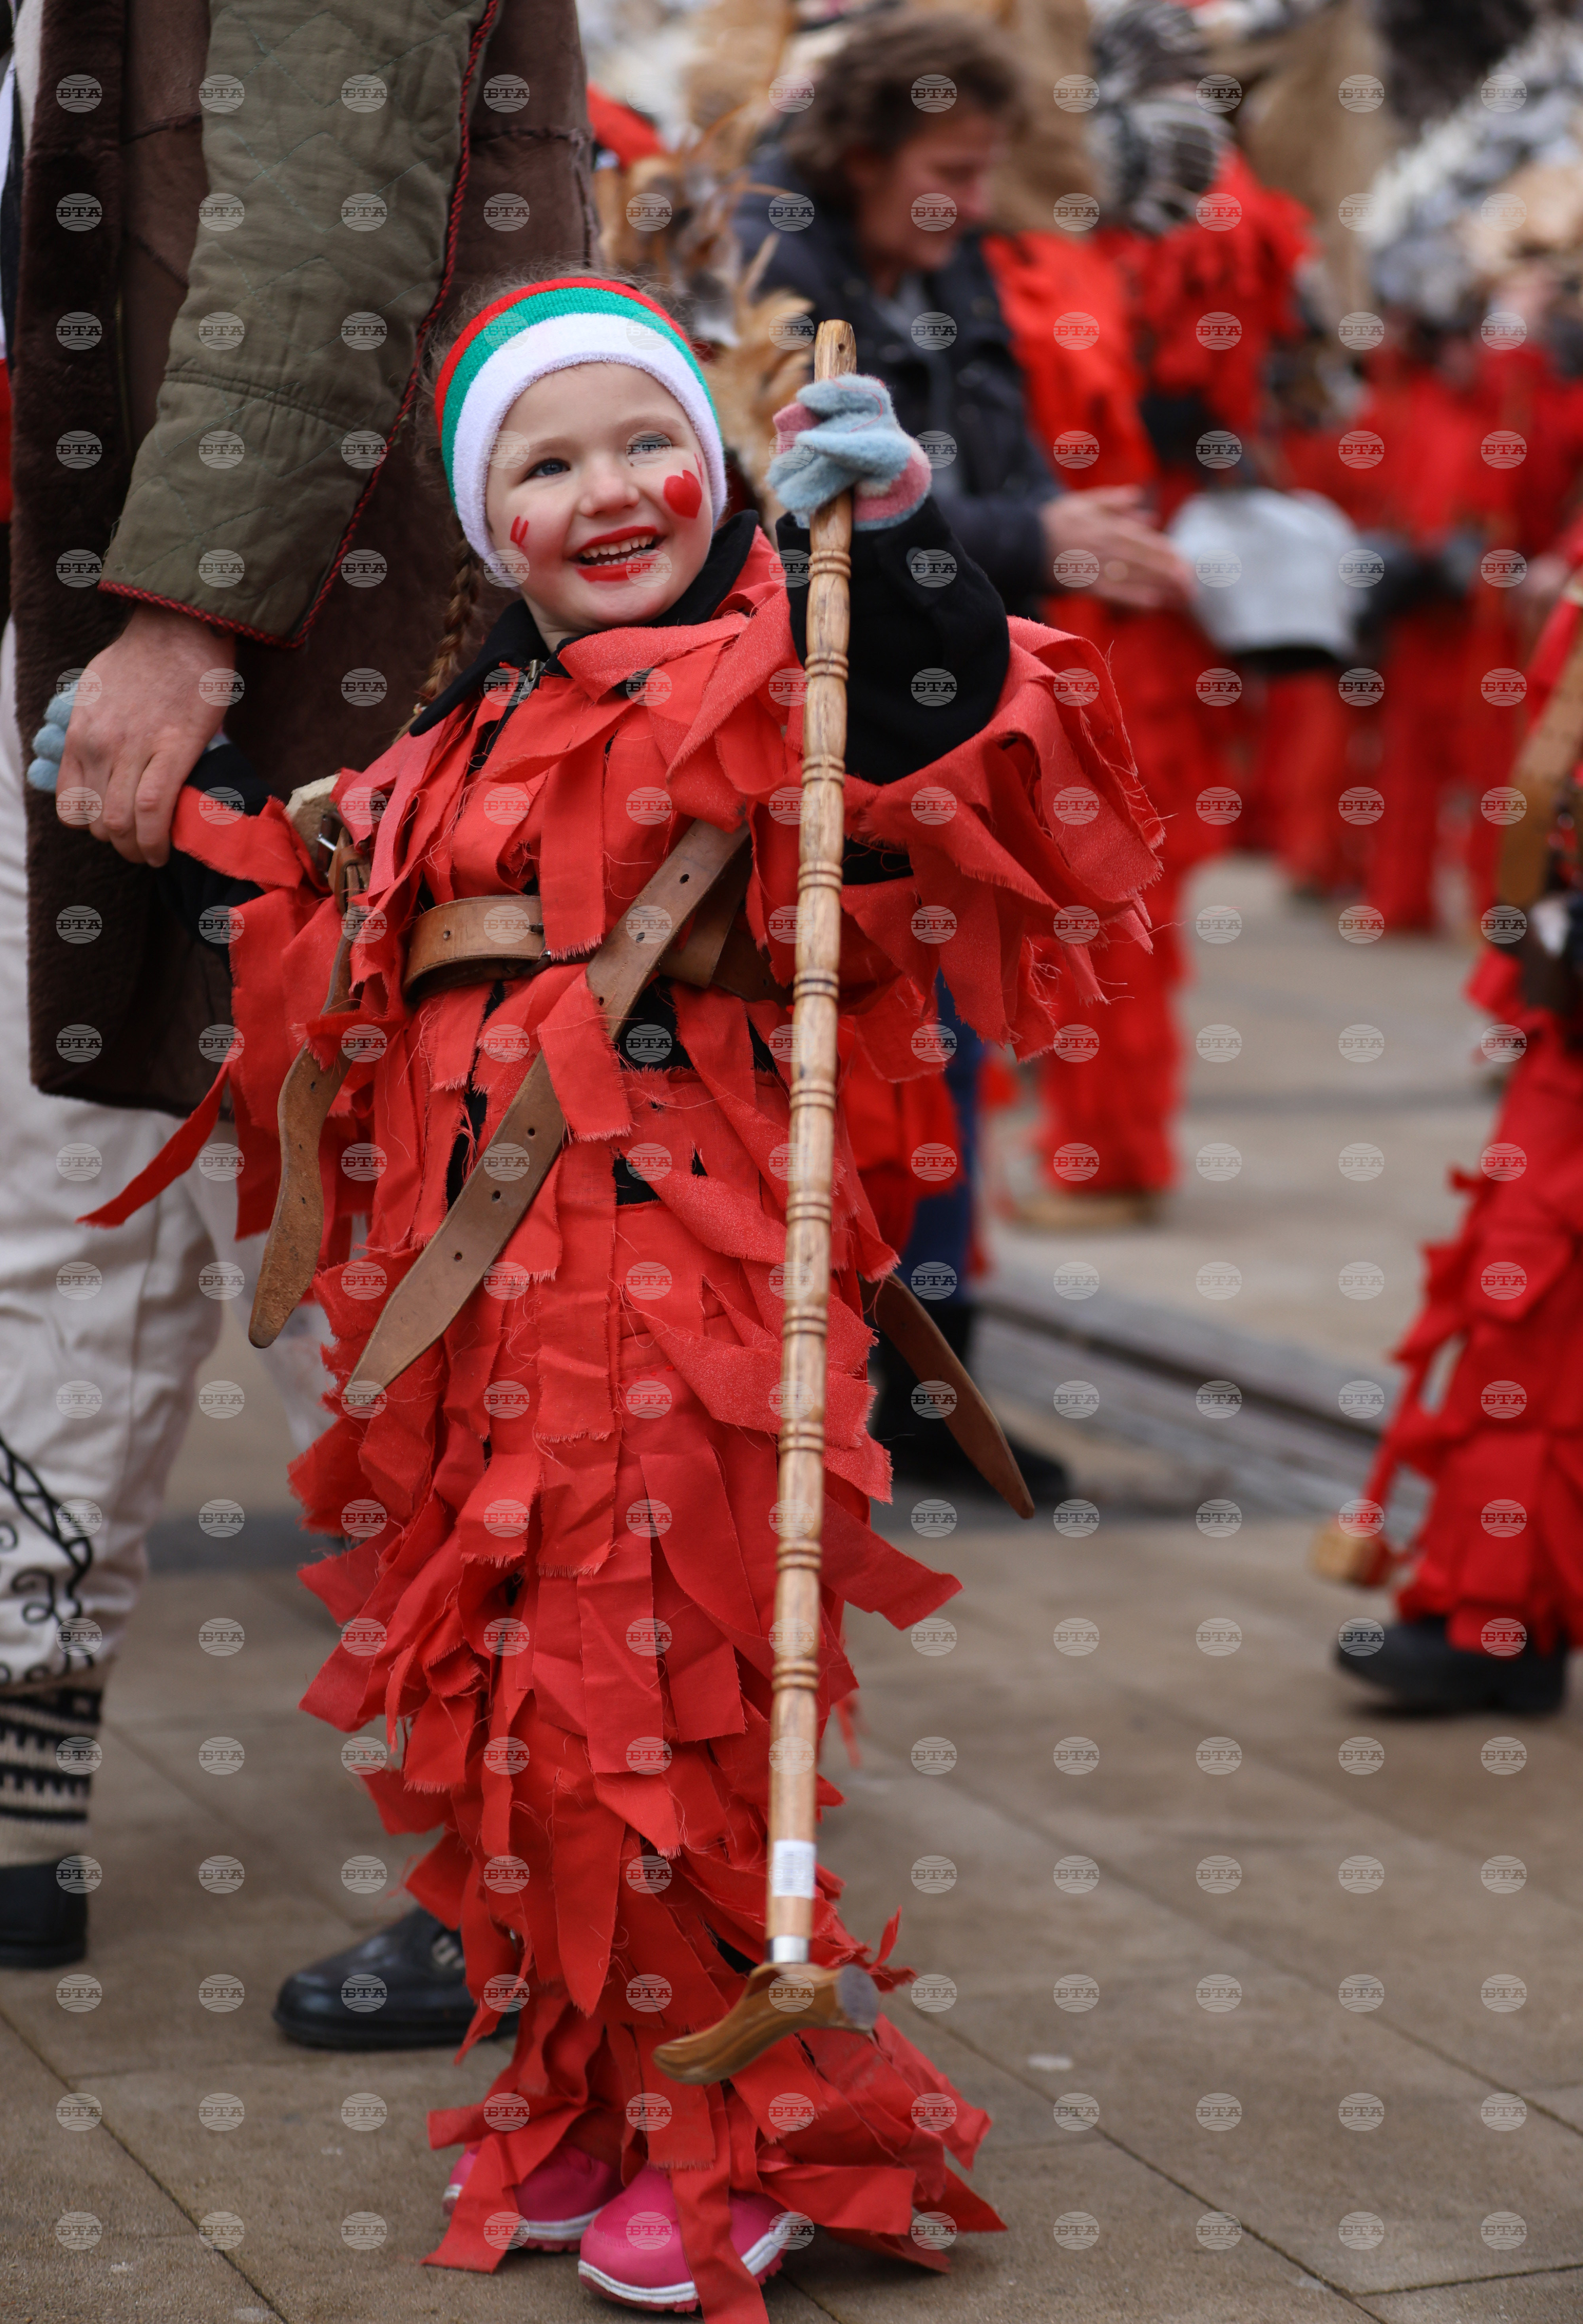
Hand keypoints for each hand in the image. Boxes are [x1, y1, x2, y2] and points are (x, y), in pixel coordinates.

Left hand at [60, 606, 233, 865]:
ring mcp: (135, 748)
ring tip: (154, 853)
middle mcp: (100, 745)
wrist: (178, 627)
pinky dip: (157, 839)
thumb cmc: (142, 658)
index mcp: (80, 734)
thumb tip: (94, 757)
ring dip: (139, 849)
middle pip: (100, 821)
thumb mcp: (94, 692)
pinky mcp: (174, 748)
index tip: (114, 830)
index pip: (71, 805)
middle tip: (141, 848)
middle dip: (120, 845)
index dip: (92, 829)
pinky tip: (164, 850)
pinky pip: (154, 808)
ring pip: (123, 823)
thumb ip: (90, 730)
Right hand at [1042, 487, 1192, 610]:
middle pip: (1151, 563)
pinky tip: (1154, 605)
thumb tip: (1142, 504)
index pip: (1151, 543)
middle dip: (1174, 576)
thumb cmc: (1055, 522)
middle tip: (1192, 589)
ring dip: (1164, 589)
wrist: (1025, 543)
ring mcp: (1101, 567)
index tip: (1187, 567)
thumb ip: (1116, 503)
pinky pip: (1118, 593)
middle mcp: (1112, 547)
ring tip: (1182, 599)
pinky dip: (1137, 599)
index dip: (1171, 556)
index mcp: (1113, 527)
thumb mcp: (1086, 503)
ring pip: (1140, 578)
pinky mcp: (1087, 585)